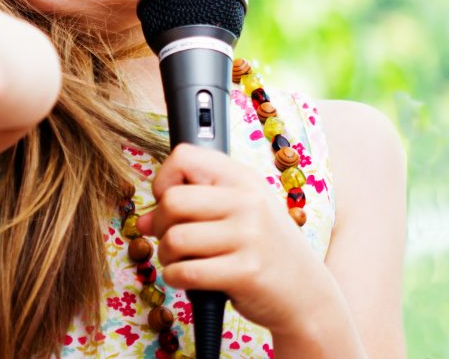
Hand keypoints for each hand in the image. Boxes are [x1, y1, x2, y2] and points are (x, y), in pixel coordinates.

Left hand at [135, 143, 340, 337]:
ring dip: (167, 256)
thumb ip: (194, 206)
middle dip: (159, 224)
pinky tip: (188, 279)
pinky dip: (176, 278)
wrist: (306, 292)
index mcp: (244, 178)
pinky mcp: (245, 272)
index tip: (168, 201)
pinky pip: (186, 272)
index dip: (164, 180)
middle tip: (171, 238)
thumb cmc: (265, 249)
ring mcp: (249, 236)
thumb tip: (142, 220)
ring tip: (182, 261)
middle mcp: (248, 201)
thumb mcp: (242, 213)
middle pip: (172, 200)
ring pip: (175, 238)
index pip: (184, 157)